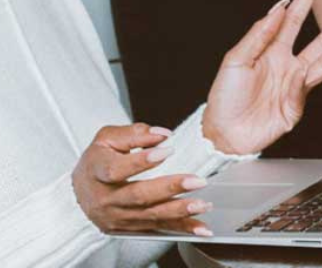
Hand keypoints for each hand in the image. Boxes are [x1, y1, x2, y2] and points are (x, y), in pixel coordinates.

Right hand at [71, 123, 213, 235]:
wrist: (79, 190)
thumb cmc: (97, 160)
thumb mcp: (107, 138)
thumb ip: (135, 133)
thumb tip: (162, 134)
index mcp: (97, 172)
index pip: (117, 169)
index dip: (141, 161)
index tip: (167, 150)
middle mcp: (106, 198)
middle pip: (138, 195)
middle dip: (170, 189)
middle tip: (196, 181)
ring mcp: (117, 216)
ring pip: (150, 215)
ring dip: (179, 211)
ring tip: (202, 204)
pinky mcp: (129, 227)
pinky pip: (157, 228)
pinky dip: (180, 228)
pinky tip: (198, 227)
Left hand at [203, 0, 321, 154]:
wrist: (223, 133)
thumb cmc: (224, 98)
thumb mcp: (235, 60)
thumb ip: (260, 34)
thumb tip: (279, 7)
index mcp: (273, 49)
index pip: (296, 16)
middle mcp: (290, 63)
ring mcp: (298, 84)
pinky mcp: (299, 104)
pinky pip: (305, 87)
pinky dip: (301, 80)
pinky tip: (296, 76)